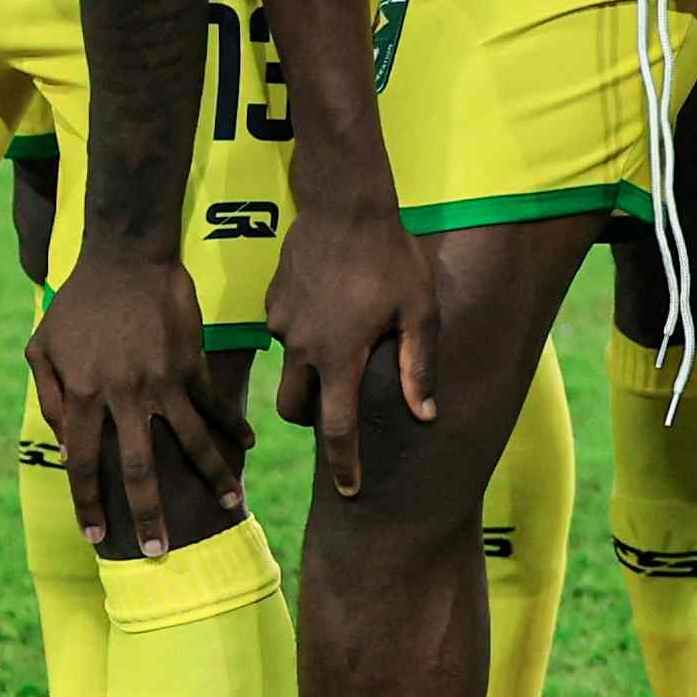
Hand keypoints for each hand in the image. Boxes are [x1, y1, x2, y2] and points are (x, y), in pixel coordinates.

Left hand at [27, 248, 234, 557]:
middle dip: (148, 512)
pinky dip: (231, 426)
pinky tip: (246, 448)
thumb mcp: (42, 349)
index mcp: (82, 397)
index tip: (97, 535)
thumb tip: (62, 439)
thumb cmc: (77, 305)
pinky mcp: (190, 363)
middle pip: (138, 468)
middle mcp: (124, 397)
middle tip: (160, 548)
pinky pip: (213, 403)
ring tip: (230, 506)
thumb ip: (49, 397)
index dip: (88, 503)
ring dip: (211, 477)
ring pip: (189, 441)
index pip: (81, 463)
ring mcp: (162, 381)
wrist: (125, 258)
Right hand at [265, 206, 438, 501]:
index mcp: (338, 356)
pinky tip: (331, 309)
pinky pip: (283, 335)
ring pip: (287, 371)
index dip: (344, 464)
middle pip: (295, 409)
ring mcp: (281, 324)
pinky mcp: (271, 302)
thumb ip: (419, 366)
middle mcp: (301, 347)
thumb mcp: (420, 311)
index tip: (349, 491)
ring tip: (343, 348)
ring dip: (309, 375)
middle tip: (338, 410)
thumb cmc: (392, 257)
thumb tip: (426, 414)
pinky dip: (303, 337)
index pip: (336, 428)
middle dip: (314, 421)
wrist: (345, 204)